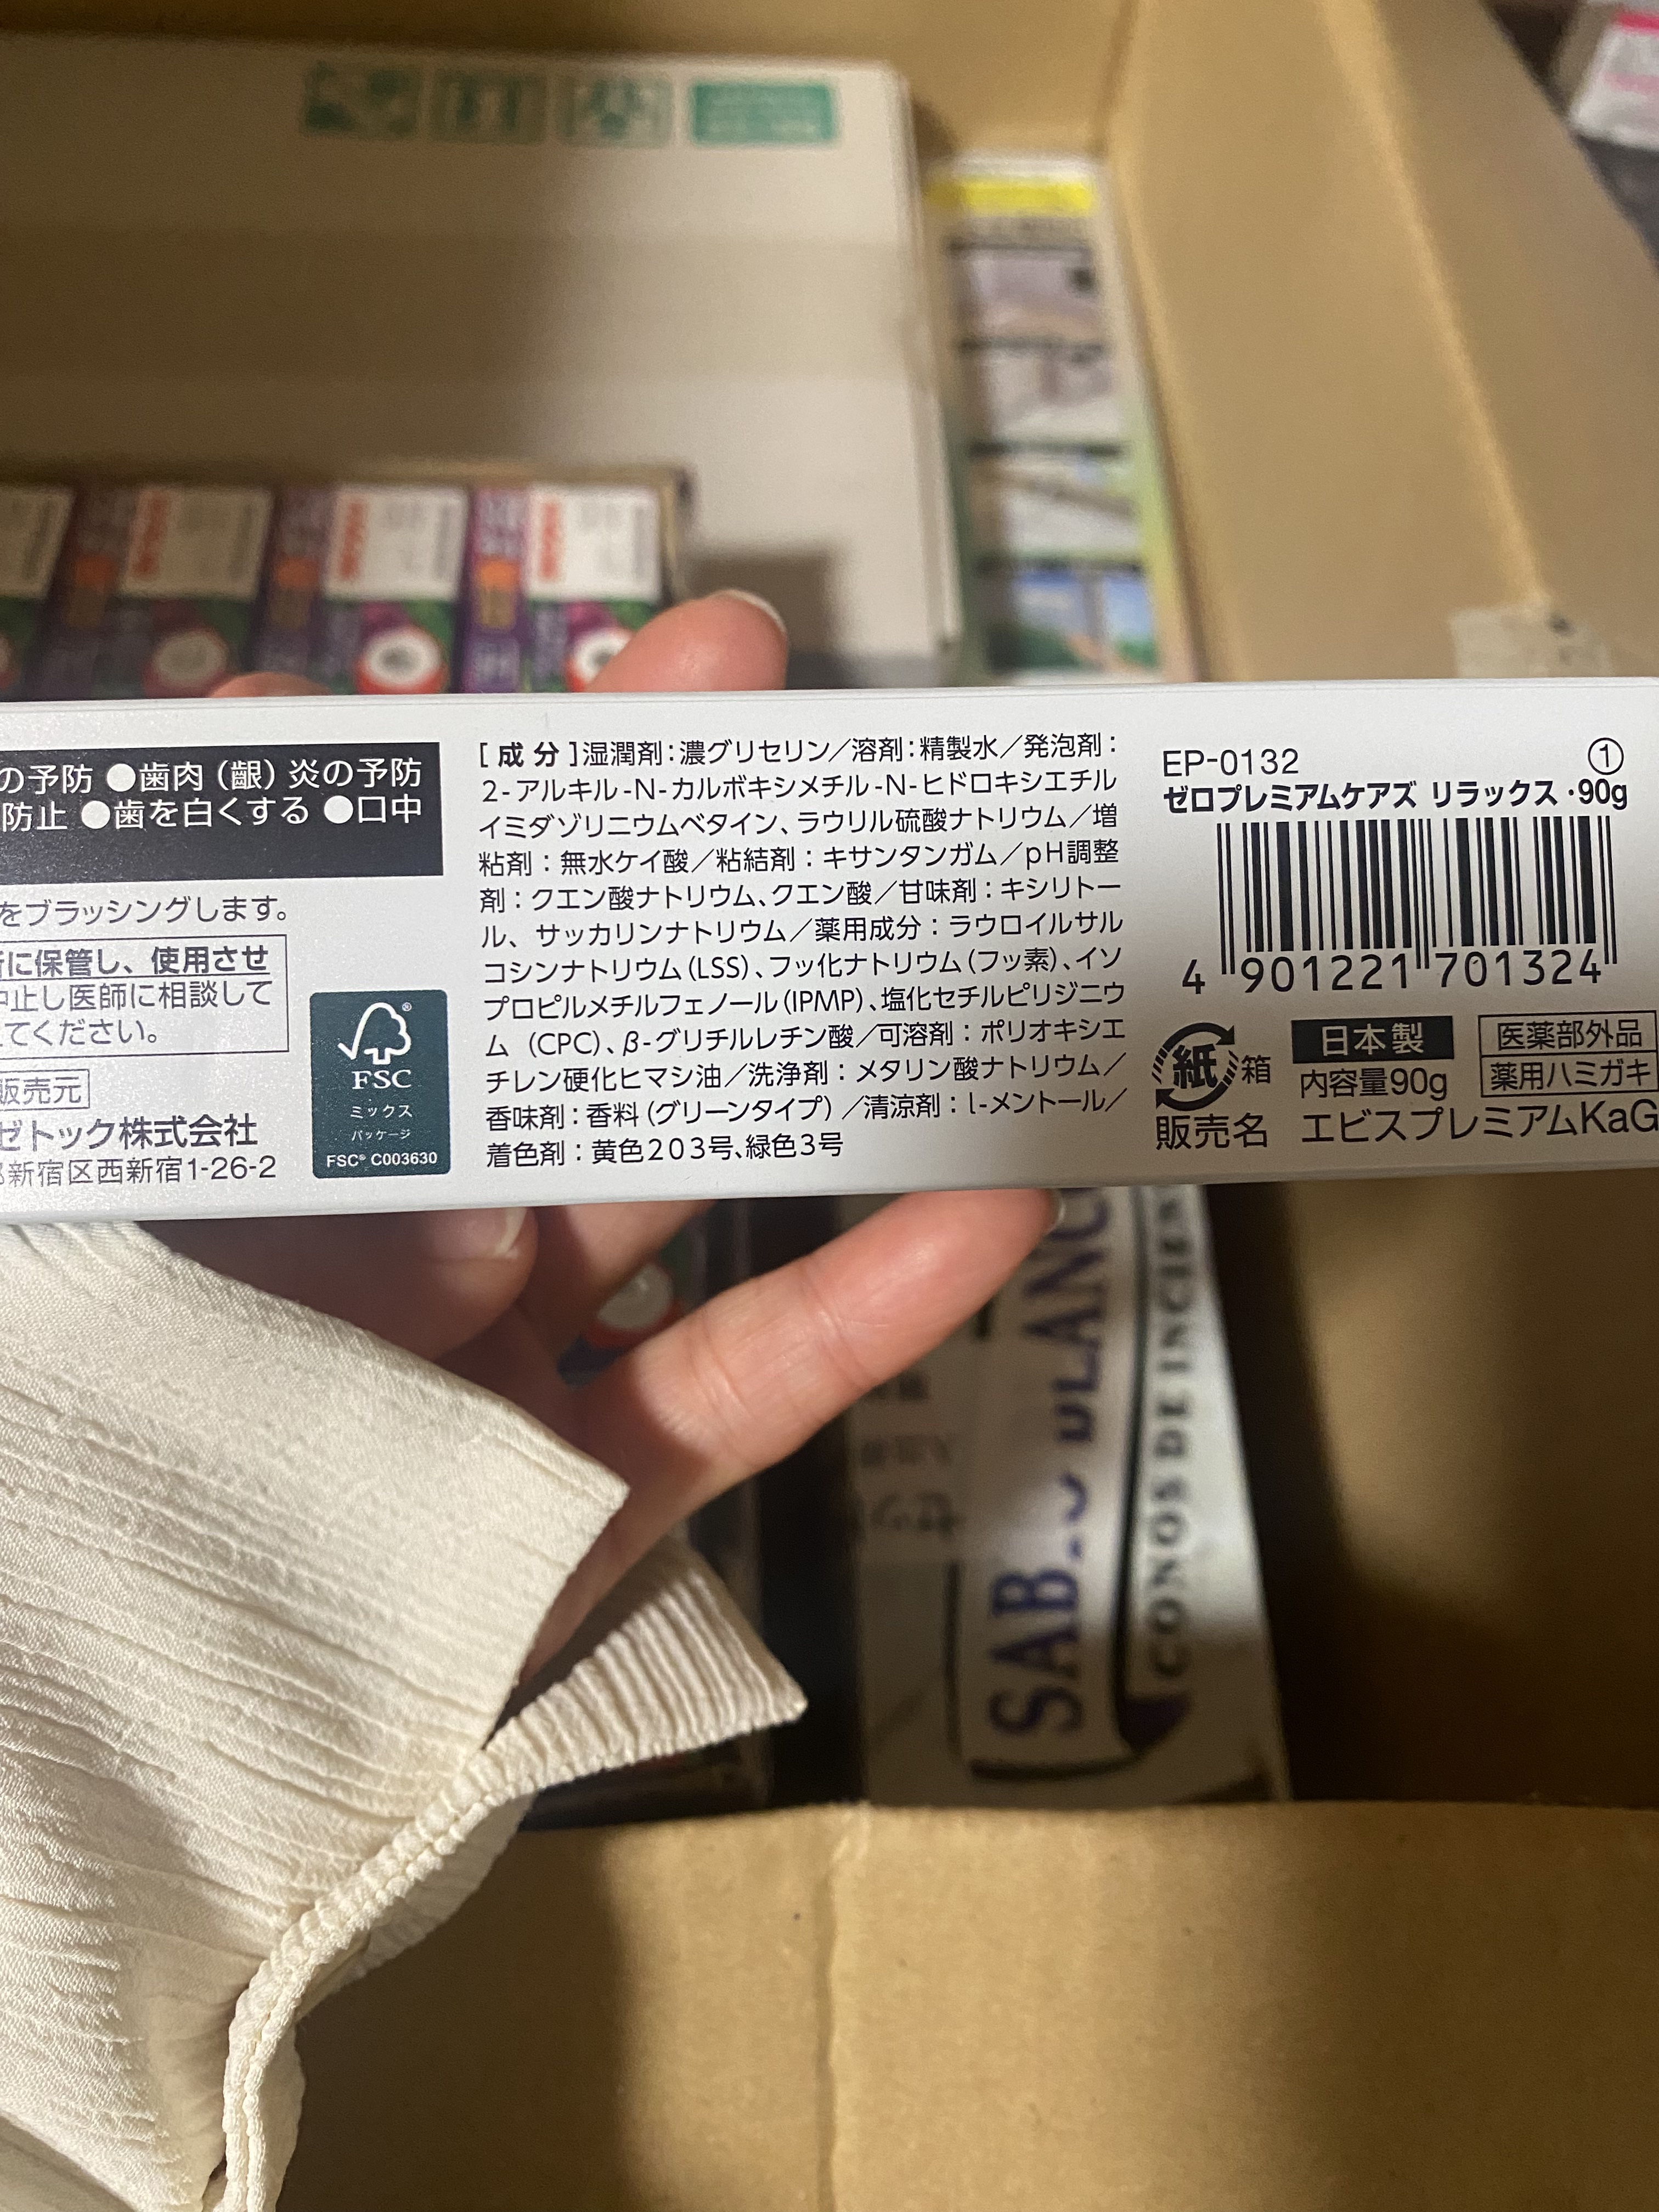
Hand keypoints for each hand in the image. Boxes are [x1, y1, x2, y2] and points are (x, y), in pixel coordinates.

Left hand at [156, 596, 1051, 1679]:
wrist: (108, 1719)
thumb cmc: (82, 1413)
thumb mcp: (80, 1160)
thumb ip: (134, 961)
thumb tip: (259, 718)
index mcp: (272, 1138)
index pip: (409, 921)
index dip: (516, 783)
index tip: (595, 669)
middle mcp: (392, 1221)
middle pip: (559, 1015)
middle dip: (665, 852)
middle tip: (775, 692)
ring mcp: (506, 1358)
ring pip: (682, 1185)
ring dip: (812, 1068)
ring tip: (939, 934)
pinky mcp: (595, 1500)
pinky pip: (743, 1392)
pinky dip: (867, 1308)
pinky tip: (991, 1211)